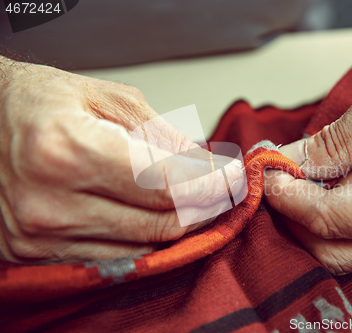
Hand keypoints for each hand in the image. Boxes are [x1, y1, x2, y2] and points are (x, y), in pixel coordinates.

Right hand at [0, 57, 243, 262]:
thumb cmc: (36, 101)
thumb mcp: (105, 97)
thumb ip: (162, 134)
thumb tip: (205, 165)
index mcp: (67, 151)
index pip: (166, 187)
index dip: (210, 186)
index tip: (234, 178)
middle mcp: (51, 203)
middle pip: (159, 224)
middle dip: (204, 208)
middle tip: (224, 191)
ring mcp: (41, 236)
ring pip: (142, 246)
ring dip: (179, 226)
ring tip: (196, 201)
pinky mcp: (36, 252)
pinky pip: (112, 257)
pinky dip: (144, 240)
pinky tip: (159, 218)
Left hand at [264, 35, 351, 273]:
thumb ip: (336, 140)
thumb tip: (290, 162)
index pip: (330, 221)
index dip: (288, 198)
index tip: (267, 173)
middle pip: (333, 251)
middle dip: (295, 216)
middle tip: (278, 176)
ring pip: (347, 250)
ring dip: (315, 215)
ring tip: (306, 171)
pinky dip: (339, 213)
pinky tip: (336, 178)